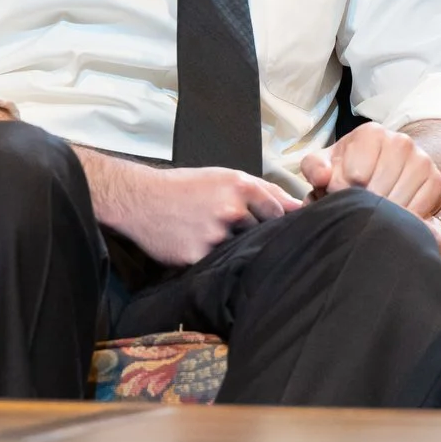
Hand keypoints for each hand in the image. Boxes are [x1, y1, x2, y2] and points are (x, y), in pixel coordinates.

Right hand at [107, 164, 300, 267]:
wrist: (141, 200)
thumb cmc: (185, 187)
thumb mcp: (223, 177)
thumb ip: (263, 190)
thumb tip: (299, 206)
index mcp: (240, 187)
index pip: (278, 212)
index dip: (271, 219)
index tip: (262, 223)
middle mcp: (231, 211)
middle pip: (261, 233)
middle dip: (251, 233)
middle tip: (225, 226)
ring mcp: (214, 236)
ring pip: (240, 250)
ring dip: (232, 248)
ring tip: (207, 234)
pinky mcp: (198, 256)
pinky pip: (218, 264)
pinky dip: (213, 259)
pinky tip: (197, 244)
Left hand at [298, 121, 440, 215]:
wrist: (386, 167)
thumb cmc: (349, 168)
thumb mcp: (326, 164)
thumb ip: (315, 168)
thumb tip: (323, 177)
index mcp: (371, 133)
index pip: (355, 174)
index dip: (343, 192)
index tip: (340, 195)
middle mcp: (401, 141)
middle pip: (377, 189)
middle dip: (362, 206)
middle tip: (356, 209)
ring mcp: (422, 160)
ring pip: (398, 202)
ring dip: (382, 216)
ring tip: (372, 214)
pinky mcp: (436, 181)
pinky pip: (418, 211)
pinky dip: (402, 221)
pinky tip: (391, 219)